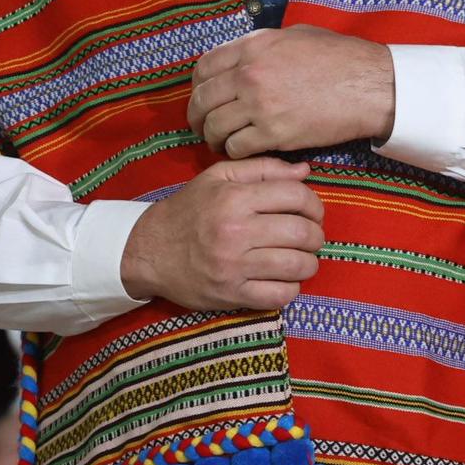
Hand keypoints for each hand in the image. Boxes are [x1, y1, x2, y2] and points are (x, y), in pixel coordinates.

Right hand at [120, 157, 325, 310]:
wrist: (148, 251)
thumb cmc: (188, 210)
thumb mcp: (217, 178)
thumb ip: (262, 169)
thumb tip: (304, 171)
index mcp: (234, 198)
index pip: (296, 197)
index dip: (314, 204)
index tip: (312, 212)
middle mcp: (236, 231)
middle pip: (303, 233)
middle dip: (316, 236)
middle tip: (310, 238)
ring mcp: (234, 266)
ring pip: (297, 266)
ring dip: (308, 263)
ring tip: (301, 259)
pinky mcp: (231, 295)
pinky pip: (279, 295)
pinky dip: (291, 289)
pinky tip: (283, 280)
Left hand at [188, 26, 394, 157]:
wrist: (368, 86)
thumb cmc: (339, 57)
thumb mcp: (295, 35)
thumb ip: (262, 45)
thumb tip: (244, 56)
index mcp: (252, 47)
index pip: (204, 68)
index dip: (197, 86)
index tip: (202, 97)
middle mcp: (249, 74)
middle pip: (202, 100)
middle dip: (196, 117)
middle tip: (201, 126)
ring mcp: (259, 104)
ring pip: (214, 127)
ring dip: (213, 138)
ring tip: (220, 143)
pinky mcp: (273, 133)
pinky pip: (237, 147)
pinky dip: (235, 151)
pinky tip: (243, 150)